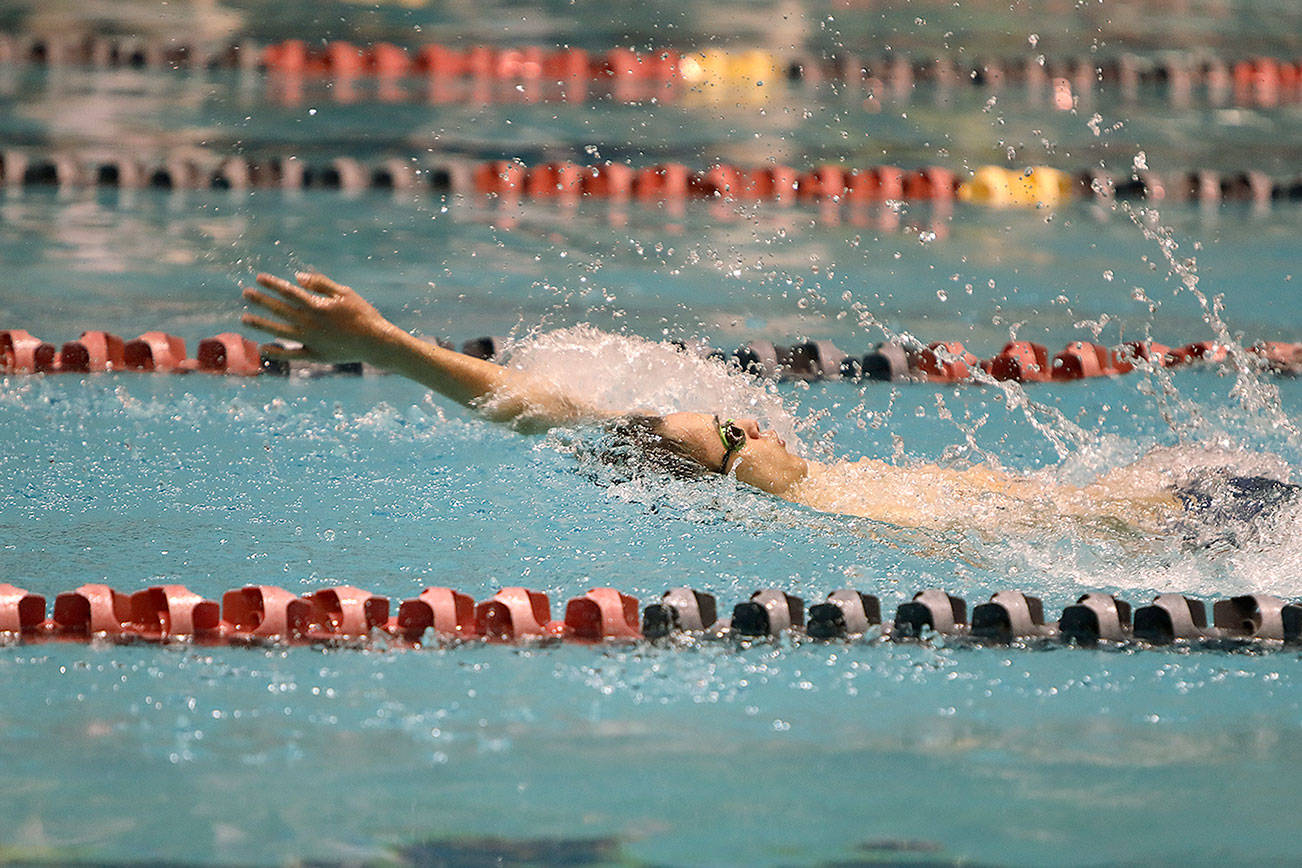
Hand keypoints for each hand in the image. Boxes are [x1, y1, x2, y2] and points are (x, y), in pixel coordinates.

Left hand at [241, 272, 394, 363]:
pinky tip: (263, 348)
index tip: (258, 278)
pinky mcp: (315, 355)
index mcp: (317, 305)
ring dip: (261, 324)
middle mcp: (310, 322)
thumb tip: (298, 278)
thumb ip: (321, 284)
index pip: (289, 292)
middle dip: (261, 300)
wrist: (376, 342)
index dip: (273, 284)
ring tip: (245, 319)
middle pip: (280, 310)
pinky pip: (292, 354)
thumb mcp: (345, 293)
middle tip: (245, 294)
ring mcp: (311, 340)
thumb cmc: (363, 314)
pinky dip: (278, 352)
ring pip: (280, 331)